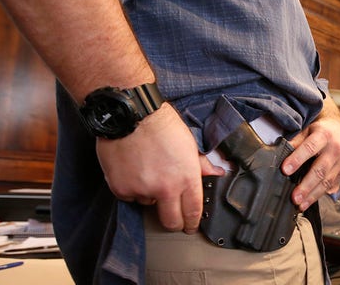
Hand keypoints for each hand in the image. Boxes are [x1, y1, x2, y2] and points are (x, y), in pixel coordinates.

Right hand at [96, 104, 223, 232]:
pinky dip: (131, 188)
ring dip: (150, 196)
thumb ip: (201, 165)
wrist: (131, 114)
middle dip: (175, 222)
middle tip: (173, 217)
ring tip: (149, 171)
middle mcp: (165, 188)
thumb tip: (217, 174)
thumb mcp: (189, 143)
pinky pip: (129, 196)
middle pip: (171, 221)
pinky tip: (134, 169)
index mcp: (186, 178)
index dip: (192, 222)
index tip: (190, 226)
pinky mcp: (121, 188)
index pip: (193, 211)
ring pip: (148, 205)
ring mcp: (142, 190)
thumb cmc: (161, 124)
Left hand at [283, 99, 339, 210]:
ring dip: (313, 195)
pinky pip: (332, 185)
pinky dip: (320, 195)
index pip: (309, 148)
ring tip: (300, 204)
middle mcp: (335, 149)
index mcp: (324, 135)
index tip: (285, 170)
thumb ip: (295, 141)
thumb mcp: (306, 130)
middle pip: (320, 170)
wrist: (338, 130)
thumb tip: (281, 152)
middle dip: (306, 185)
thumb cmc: (319, 131)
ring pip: (327, 181)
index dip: (297, 159)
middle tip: (294, 197)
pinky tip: (310, 201)